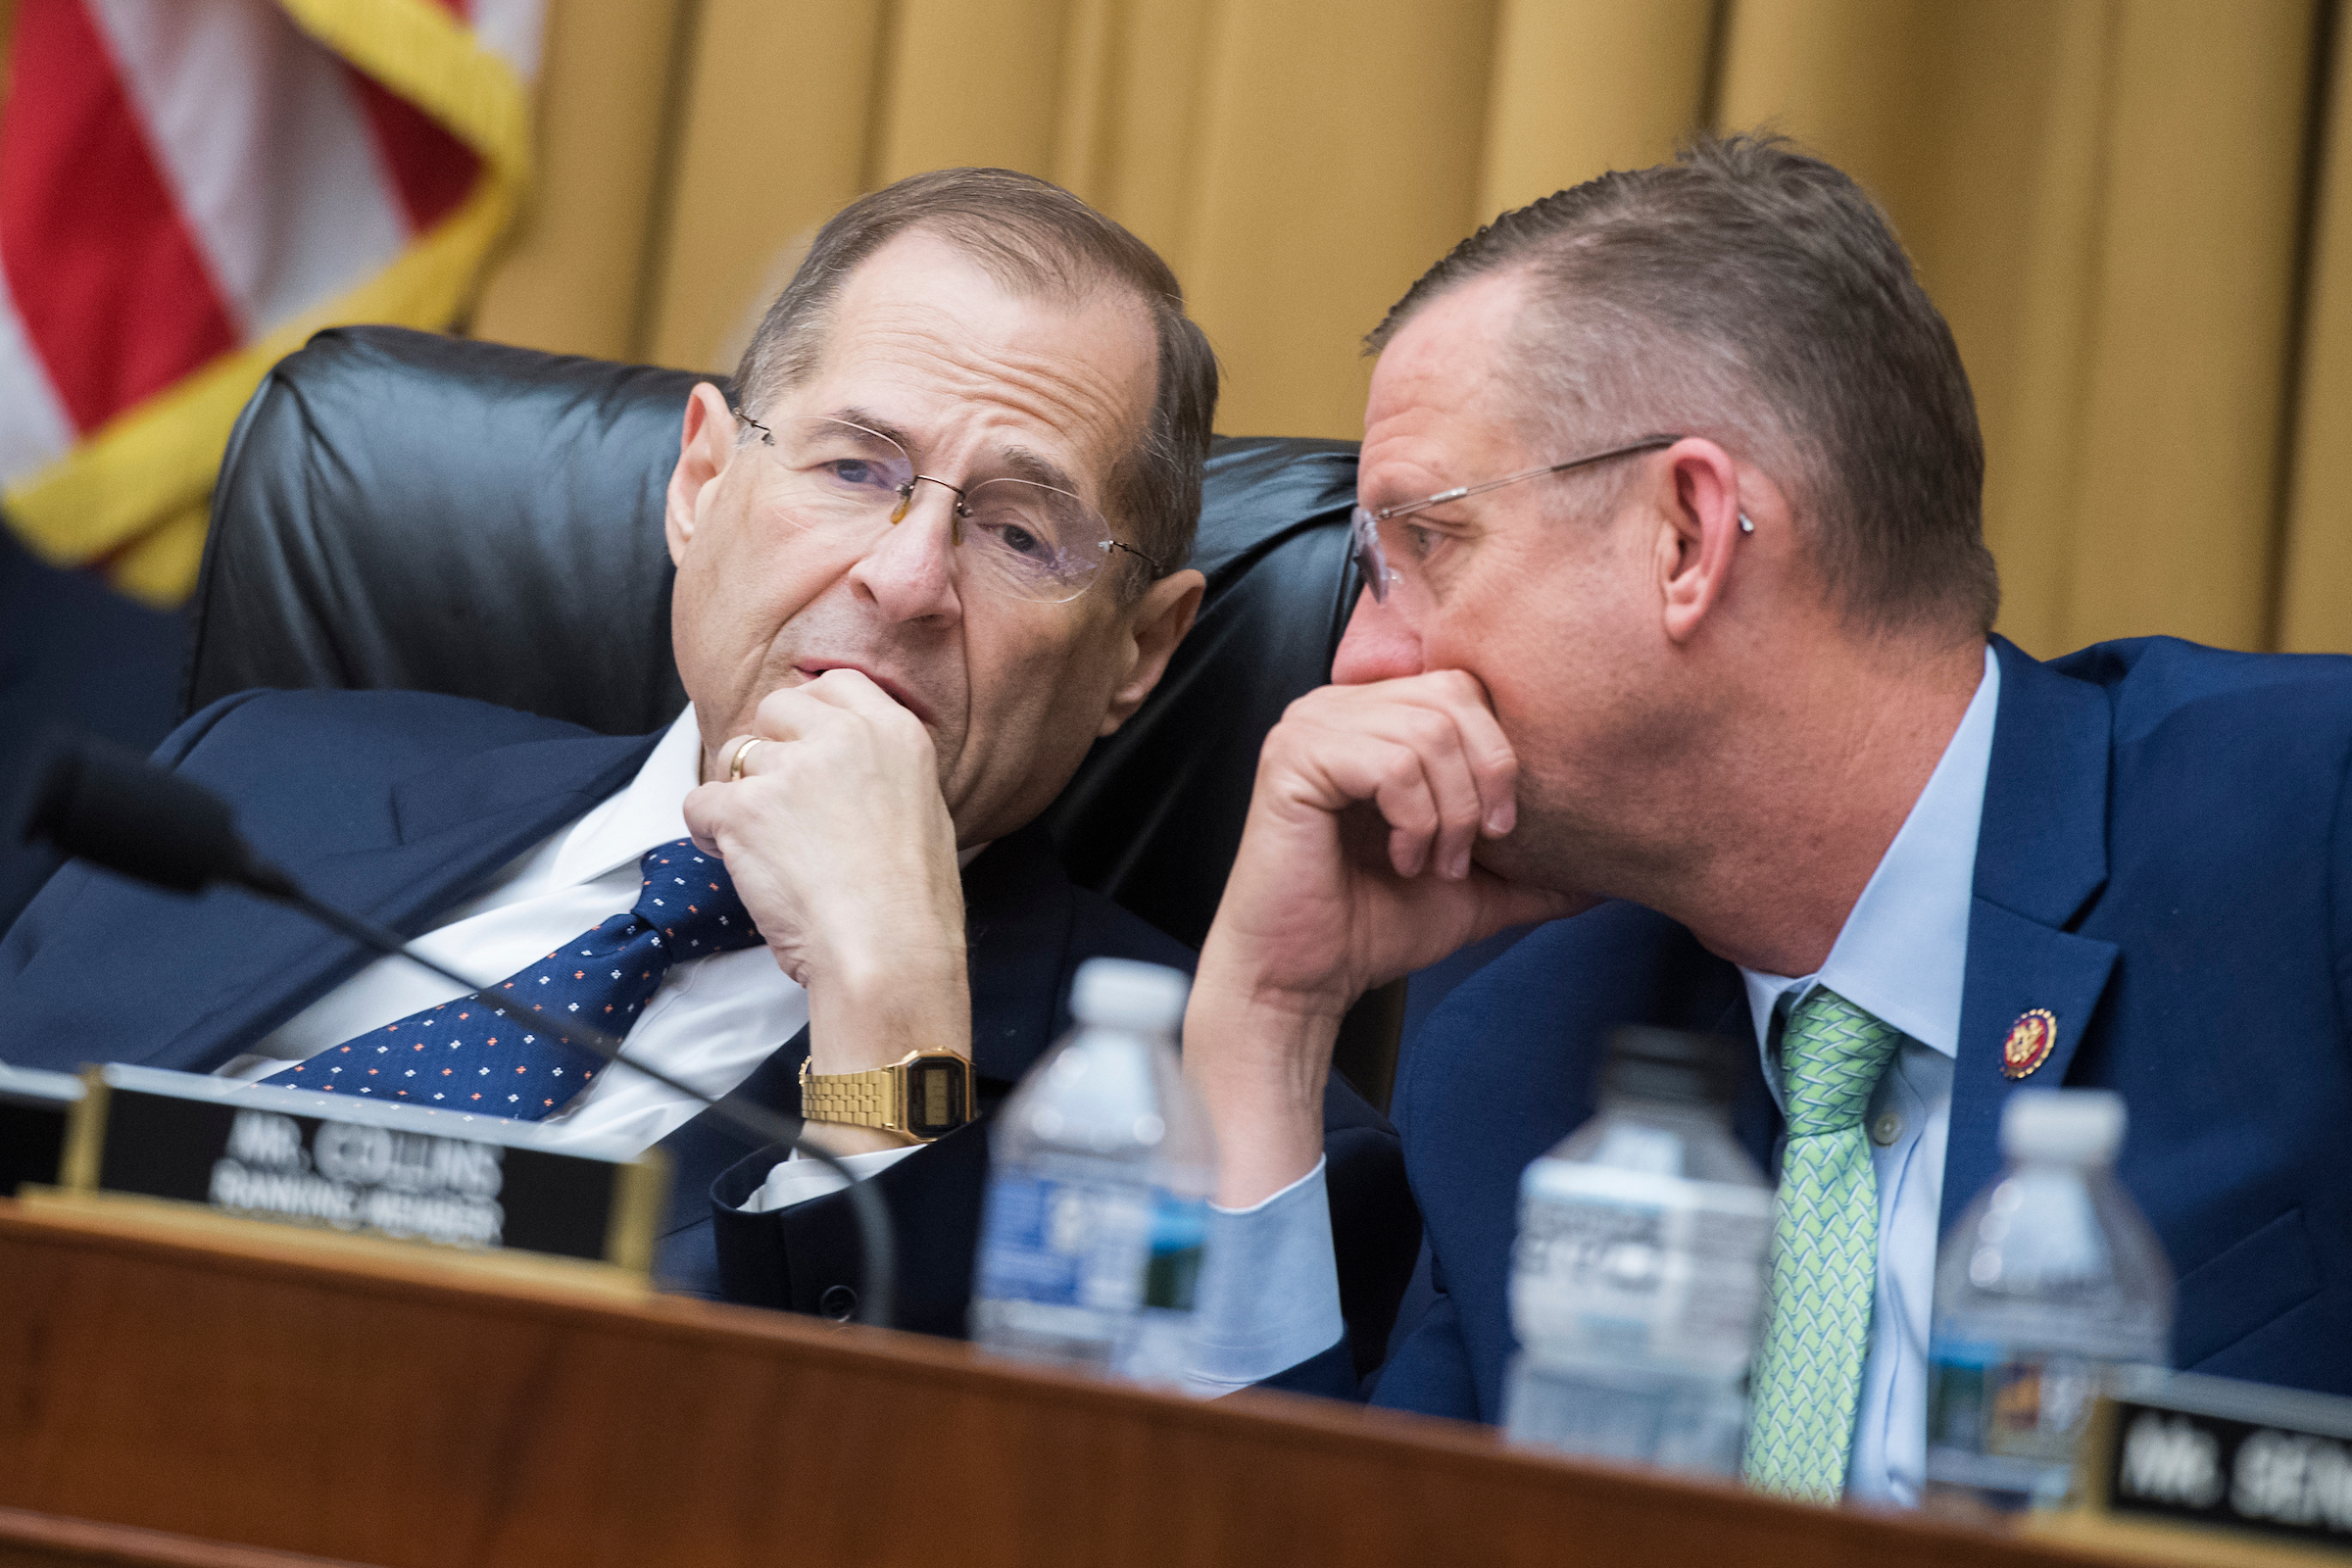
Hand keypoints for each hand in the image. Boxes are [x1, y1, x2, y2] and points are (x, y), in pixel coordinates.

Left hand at [682, 671, 970, 1148]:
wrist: (890, 953)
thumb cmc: (914, 905)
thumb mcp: (925, 811)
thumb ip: (881, 771)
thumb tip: (842, 773)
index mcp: (896, 732)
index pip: (836, 685)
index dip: (811, 719)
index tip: (807, 752)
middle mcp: (842, 737)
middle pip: (777, 708)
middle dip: (770, 749)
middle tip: (783, 804)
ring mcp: (790, 769)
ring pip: (734, 756)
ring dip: (740, 796)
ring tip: (768, 848)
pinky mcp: (745, 809)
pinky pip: (699, 803)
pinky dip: (710, 833)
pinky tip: (743, 863)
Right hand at [1186, 672, 1587, 1203]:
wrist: (1305, 978)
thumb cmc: (1369, 927)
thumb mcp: (1472, 890)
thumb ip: (1531, 873)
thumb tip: (1607, 875)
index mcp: (1374, 717)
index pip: (1465, 684)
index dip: (1500, 752)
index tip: (1502, 828)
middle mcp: (1337, 706)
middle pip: (1453, 696)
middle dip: (1482, 780)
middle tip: (1471, 850)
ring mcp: (1309, 726)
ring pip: (1427, 731)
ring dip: (1448, 812)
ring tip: (1431, 863)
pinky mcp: (1292, 759)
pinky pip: (1388, 762)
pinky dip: (1413, 819)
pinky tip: (1399, 858)